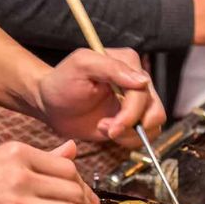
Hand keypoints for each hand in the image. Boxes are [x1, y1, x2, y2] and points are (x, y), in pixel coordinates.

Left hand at [34, 48, 166, 148]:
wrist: (50, 104)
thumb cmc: (62, 81)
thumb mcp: (82, 66)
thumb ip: (111, 68)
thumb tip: (142, 81)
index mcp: (128, 63)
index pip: (143, 92)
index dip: (131, 113)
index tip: (112, 125)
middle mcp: (137, 82)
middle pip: (154, 111)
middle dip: (130, 126)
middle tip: (107, 129)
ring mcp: (135, 102)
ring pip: (153, 126)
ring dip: (128, 134)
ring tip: (103, 128)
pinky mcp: (131, 120)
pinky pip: (143, 136)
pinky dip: (126, 140)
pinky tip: (106, 132)